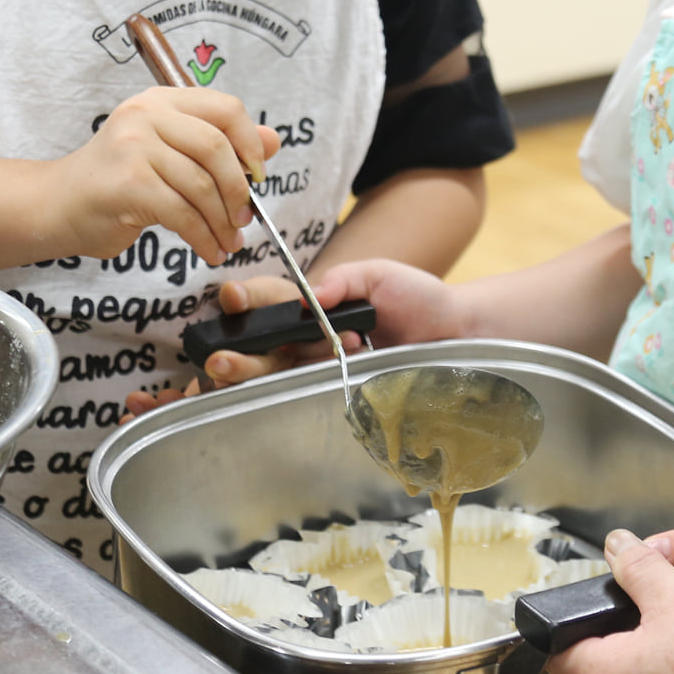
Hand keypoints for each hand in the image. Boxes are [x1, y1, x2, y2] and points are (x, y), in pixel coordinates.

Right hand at [39, 86, 278, 267]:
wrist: (57, 206)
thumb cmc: (118, 181)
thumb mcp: (171, 153)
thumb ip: (220, 143)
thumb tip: (274, 140)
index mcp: (162, 101)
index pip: (226, 109)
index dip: (251, 143)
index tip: (257, 175)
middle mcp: (147, 115)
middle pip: (218, 147)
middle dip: (239, 189)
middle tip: (244, 218)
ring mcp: (134, 146)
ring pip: (202, 186)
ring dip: (222, 221)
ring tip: (228, 241)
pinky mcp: (128, 183)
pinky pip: (183, 214)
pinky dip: (203, 237)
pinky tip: (209, 249)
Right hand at [188, 257, 467, 387]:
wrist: (454, 332)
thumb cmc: (418, 297)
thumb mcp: (380, 274)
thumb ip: (345, 279)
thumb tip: (312, 294)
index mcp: (315, 304)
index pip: (271, 300)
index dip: (248, 299)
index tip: (235, 298)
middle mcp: (311, 337)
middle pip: (263, 344)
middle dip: (236, 350)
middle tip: (219, 358)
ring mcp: (322, 366)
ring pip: (273, 373)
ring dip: (246, 374)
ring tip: (225, 373)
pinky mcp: (337, 390)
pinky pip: (302, 395)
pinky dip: (275, 398)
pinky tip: (254, 400)